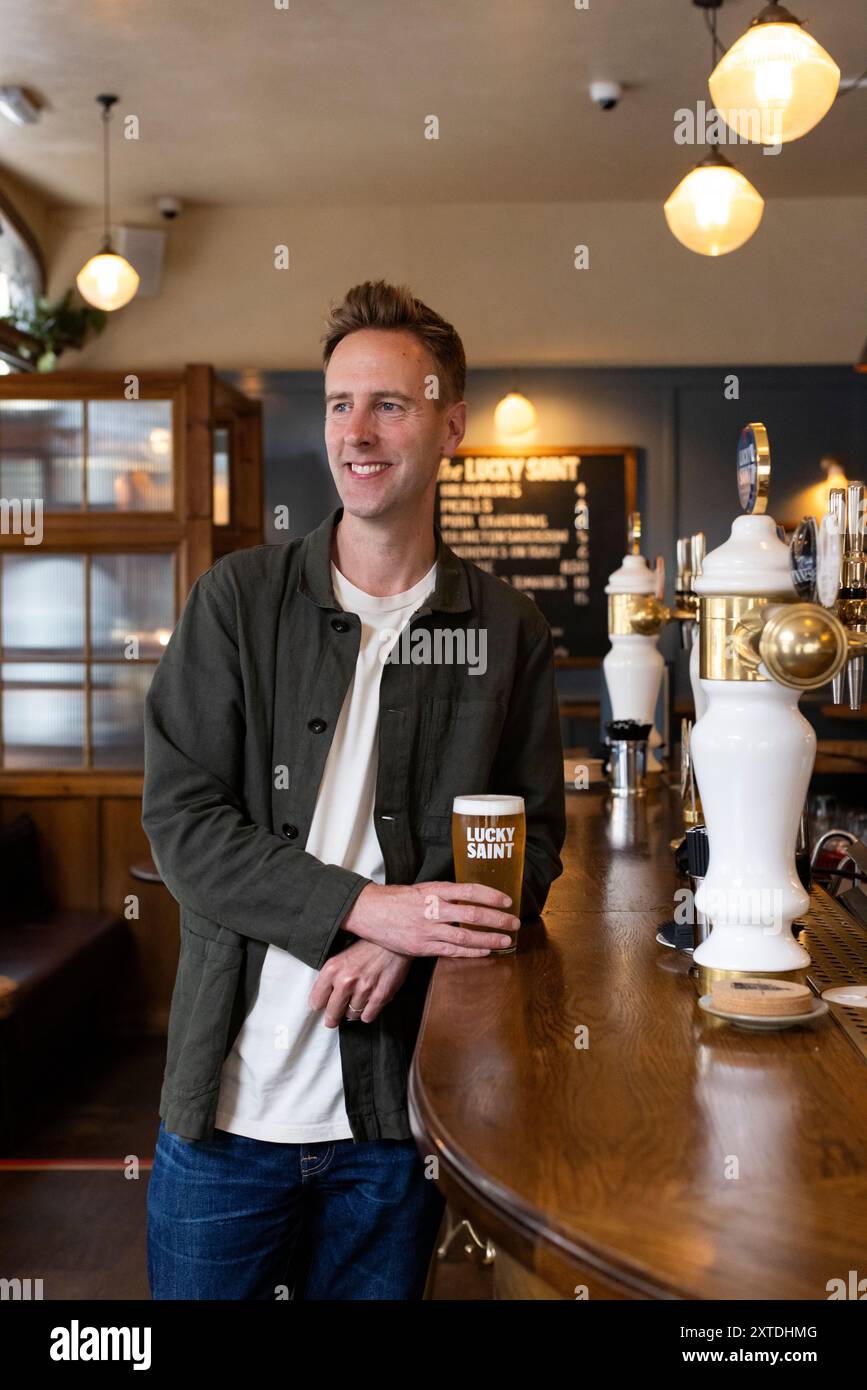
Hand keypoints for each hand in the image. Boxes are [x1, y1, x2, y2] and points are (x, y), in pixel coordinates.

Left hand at [309, 939, 412, 1026]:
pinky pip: (367, 1017)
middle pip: (332, 1014)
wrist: (394, 941)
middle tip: (335, 1016)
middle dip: (333, 1017)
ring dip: (354, 1010)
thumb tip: (323, 999)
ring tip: (358, 999)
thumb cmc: (368, 947)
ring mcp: (364, 990)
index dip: (320, 1005)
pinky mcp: (381, 996)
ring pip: (351, 1015)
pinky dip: (368, 1013)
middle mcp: (346, 981)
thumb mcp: (341, 956)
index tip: (323, 1006)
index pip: (316, 1001)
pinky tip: (369, 1002)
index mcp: (332, 969)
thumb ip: (330, 977)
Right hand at [341, 880, 518, 956]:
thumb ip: (445, 893)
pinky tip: (485, 951)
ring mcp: (428, 930)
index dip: (492, 896)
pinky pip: (451, 951)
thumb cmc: (398, 899)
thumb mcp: (423, 888)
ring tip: (506, 940)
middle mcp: (434, 909)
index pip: (470, 891)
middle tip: (514, 922)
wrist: (371, 912)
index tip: (507, 901)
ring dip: (489, 939)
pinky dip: (471, 952)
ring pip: (465, 937)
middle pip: (473, 915)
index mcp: (435, 891)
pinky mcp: (422, 946)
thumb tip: (471, 896)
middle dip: (497, 920)